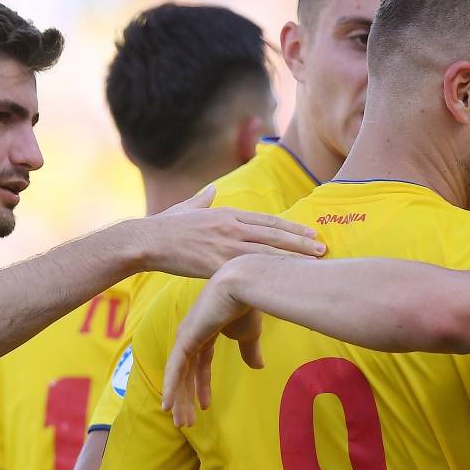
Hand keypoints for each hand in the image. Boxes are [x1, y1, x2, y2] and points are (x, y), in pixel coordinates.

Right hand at [135, 185, 323, 278]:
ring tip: (315, 261)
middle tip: (324, 247)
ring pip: (267, 250)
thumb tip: (211, 190)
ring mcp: (224, 244)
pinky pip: (248, 270)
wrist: (145, 240)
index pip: (267, 221)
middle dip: (300, 241)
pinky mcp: (215, 263)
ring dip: (293, 256)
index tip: (310, 232)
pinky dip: (268, 273)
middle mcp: (230, 226)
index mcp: (226, 214)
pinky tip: (284, 279)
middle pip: (273, 234)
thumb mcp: (187, 208)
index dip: (290, 227)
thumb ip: (203, 200)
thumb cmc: (164, 227)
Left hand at [162, 267, 264, 426]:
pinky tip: (168, 406)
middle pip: (186, 373)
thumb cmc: (249, 304)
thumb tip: (258, 367)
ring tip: (180, 423)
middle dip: (187, 398)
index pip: (200, 364)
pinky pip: (175, 369)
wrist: (245, 285)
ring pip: (179, 375)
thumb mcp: (250, 334)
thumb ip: (250, 350)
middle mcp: (191, 334)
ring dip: (179, 400)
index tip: (205, 406)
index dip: (202, 386)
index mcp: (206, 331)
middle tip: (186, 423)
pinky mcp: (186, 339)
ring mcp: (186, 336)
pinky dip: (171, 388)